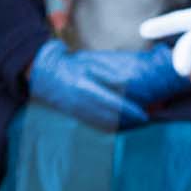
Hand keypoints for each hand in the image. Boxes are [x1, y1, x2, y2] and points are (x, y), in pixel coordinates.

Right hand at [26, 42, 185, 127]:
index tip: (144, 115)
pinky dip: (112, 126)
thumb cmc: (70, 66)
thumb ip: (107, 72)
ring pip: (105, 124)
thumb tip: (128, 81)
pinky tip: (123, 125)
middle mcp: (82, 103)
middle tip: (146, 120)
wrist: (45, 75)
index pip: (113, 103)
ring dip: (123, 126)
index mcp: (85, 88)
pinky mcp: (77, 116)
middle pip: (112, 117)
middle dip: (130, 121)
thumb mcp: (88, 63)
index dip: (129, 111)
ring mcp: (78, 112)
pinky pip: (97, 125)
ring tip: (138, 124)